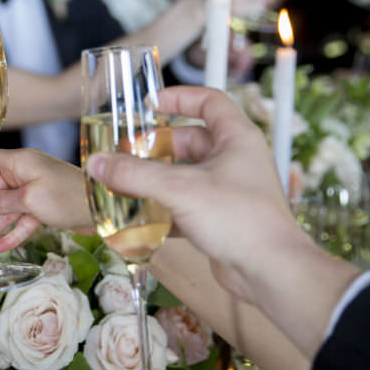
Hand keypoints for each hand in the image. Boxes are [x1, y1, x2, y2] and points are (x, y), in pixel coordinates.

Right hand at [0, 148, 89, 256]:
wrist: (104, 208)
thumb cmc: (68, 196)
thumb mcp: (30, 199)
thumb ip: (0, 201)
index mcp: (19, 162)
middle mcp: (24, 173)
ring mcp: (34, 190)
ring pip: (6, 208)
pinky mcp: (43, 207)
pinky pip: (21, 218)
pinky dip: (12, 232)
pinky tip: (2, 249)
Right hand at [85, 86, 301, 304]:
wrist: (271, 272)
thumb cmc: (239, 218)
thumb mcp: (180, 189)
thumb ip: (135, 174)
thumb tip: (97, 164)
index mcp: (237, 138)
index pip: (209, 102)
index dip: (180, 97)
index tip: (151, 104)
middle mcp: (235, 160)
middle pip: (190, 141)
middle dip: (157, 147)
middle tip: (127, 153)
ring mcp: (229, 191)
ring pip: (186, 176)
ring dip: (157, 180)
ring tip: (125, 184)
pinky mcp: (221, 219)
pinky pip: (186, 206)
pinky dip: (163, 210)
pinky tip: (139, 219)